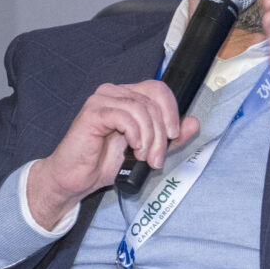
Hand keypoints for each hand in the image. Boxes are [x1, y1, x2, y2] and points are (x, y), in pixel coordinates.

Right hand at [27, 81, 200, 228]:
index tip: (173, 136)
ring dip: (149, 137)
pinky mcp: (92, 113)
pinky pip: (124, 116)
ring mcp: (101, 100)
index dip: (171, 111)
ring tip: (143, 157)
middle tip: (156, 158)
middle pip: (152, 101)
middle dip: (161, 133)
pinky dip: (134, 134)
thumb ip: (169, 137)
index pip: (158, 89)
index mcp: (127, 96)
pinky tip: (132, 148)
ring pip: (141, 109)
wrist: (75, 179)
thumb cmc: (104, 163)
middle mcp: (114, 92)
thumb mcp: (146, 150)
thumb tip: (193, 123)